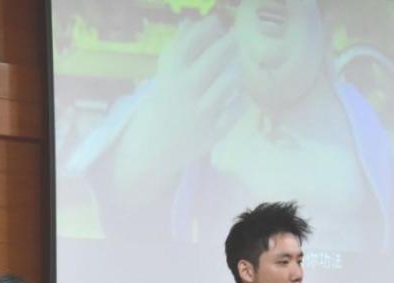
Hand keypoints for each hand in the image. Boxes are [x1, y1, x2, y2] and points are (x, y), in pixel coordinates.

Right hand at [114, 14, 242, 199]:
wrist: (155, 150)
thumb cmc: (162, 108)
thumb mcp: (163, 78)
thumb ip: (178, 51)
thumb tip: (191, 22)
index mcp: (169, 77)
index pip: (192, 42)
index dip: (208, 28)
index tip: (216, 22)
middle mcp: (186, 92)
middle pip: (216, 58)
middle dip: (228, 44)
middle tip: (233, 40)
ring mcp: (202, 113)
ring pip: (230, 81)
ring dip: (235, 70)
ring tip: (234, 67)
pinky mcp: (214, 132)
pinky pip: (236, 108)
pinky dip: (237, 97)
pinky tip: (234, 93)